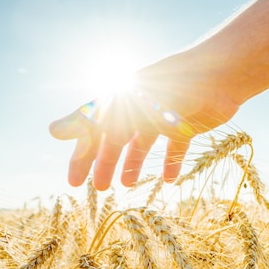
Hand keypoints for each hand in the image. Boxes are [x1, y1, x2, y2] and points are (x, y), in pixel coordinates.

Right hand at [49, 58, 239, 190]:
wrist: (216, 78)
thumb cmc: (167, 89)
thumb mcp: (127, 106)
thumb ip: (91, 121)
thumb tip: (52, 131)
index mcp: (119, 102)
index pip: (92, 134)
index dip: (82, 158)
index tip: (74, 184)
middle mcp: (137, 109)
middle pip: (115, 141)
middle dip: (104, 165)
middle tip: (99, 190)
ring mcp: (162, 118)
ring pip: (142, 144)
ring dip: (133, 164)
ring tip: (127, 185)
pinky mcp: (187, 126)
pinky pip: (176, 148)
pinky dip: (171, 163)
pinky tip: (169, 180)